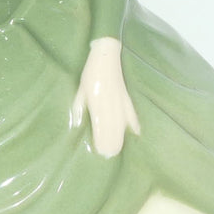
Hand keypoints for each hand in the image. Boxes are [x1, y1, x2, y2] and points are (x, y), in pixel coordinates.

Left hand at [71, 37, 140, 157]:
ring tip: (119, 150)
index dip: (101, 138)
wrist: (106, 56)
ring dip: (120, 137)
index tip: (100, 151)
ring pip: (122, 123)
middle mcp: (109, 103)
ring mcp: (120, 101)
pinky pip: (132, 112)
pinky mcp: (127, 97)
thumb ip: (79, 107)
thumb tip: (76, 123)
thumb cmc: (90, 73)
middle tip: (109, 156)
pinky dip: (134, 123)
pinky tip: (137, 134)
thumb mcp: (80, 90)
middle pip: (112, 127)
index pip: (100, 124)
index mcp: (96, 101)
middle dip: (111, 142)